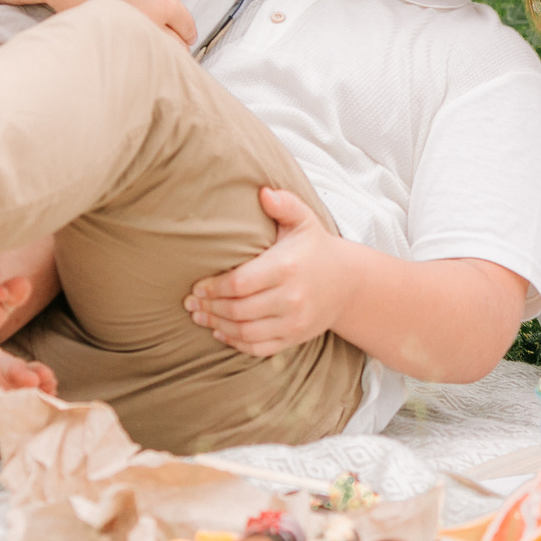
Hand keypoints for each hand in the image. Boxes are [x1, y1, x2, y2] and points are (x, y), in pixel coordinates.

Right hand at [46, 0, 207, 44]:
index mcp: (162, 4)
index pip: (187, 28)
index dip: (190, 29)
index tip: (187, 31)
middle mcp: (147, 24)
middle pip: (174, 49)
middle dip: (177, 45)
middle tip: (173, 40)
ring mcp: (125, 35)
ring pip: (150, 56)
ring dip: (157, 53)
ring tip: (154, 47)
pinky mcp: (104, 40)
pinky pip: (126, 53)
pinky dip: (131, 52)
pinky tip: (128, 44)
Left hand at [185, 187, 354, 356]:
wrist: (349, 283)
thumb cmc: (316, 248)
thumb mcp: (304, 221)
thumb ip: (284, 204)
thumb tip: (263, 193)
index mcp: (286, 267)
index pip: (238, 283)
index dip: (212, 288)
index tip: (197, 286)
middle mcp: (291, 297)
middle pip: (237, 309)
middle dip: (209, 308)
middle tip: (191, 303)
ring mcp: (294, 321)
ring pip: (245, 331)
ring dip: (217, 325)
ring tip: (200, 317)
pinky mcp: (295, 337)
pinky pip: (259, 347)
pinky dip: (236, 343)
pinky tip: (221, 332)